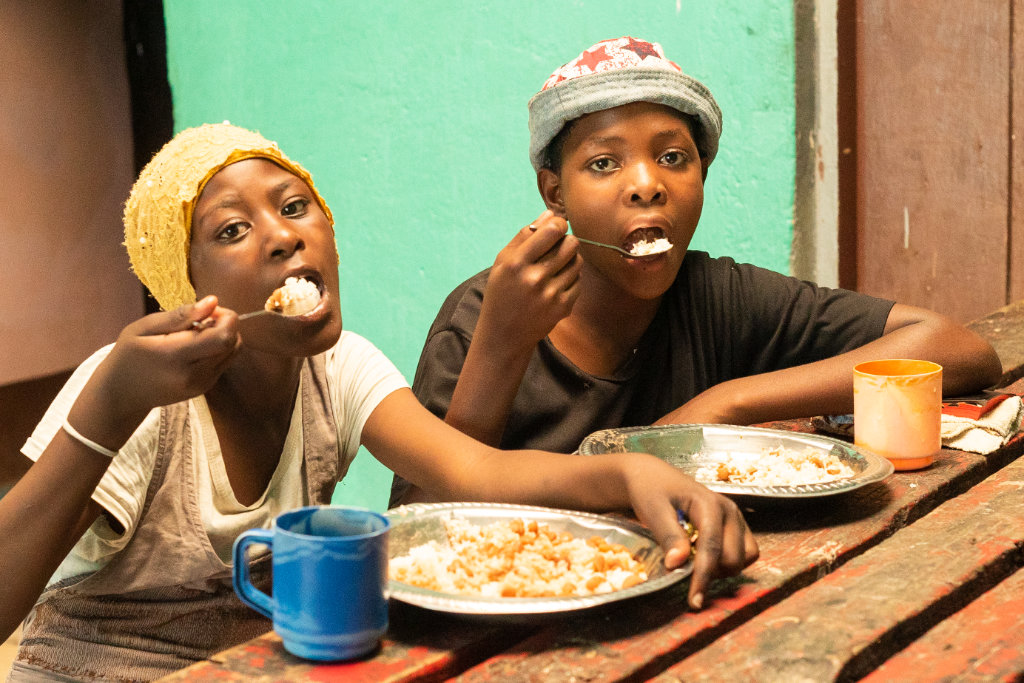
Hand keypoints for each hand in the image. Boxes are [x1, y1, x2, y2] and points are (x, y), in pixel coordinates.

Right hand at [67, 296, 241, 447]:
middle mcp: (195, 374)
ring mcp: (203, 384)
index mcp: (176, 356)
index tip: (208, 310)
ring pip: (234, 352)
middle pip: (233, 343)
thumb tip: (213, 301)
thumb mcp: (145, 328)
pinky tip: (197, 347)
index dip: (225, 318)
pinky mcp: (206, 388)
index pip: (223, 336)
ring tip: (198, 332)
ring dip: (225, 336)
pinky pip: (226, 362)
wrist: (122, 395)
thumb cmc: (128, 356)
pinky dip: (219, 349)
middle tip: (203, 319)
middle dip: (226, 324)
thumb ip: (181, 315)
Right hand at [477, 210, 581, 351]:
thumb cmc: (502, 292)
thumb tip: (550, 214)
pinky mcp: (563, 307)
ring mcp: (551, 294)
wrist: (504, 333)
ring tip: (557, 265)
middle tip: (558, 246)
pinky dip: (571, 278)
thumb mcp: (503, 262)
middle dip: (567, 241)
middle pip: (570, 244)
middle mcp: (534, 279)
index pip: (551, 231)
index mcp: (516, 264)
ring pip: (578, 262)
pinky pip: (579, 281)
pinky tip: (557, 282)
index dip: (559, 223)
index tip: (556, 227)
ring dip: (570, 259)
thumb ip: (524, 236)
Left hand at [621, 453, 757, 609]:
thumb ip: (669, 535)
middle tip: (685, 569)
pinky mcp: (736, 526)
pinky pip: (745, 553)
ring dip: (723, 569)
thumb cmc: (651, 490)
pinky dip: (729, 562)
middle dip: (712, 572)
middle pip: (733, 558)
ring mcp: (735, 518)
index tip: (694, 601)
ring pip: (744, 558)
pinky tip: (706, 557)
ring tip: (696, 562)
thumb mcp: (653, 509)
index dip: (703, 577)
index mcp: (710, 504)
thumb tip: (678, 565)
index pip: (712, 548)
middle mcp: (729, 511)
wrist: (653, 476)